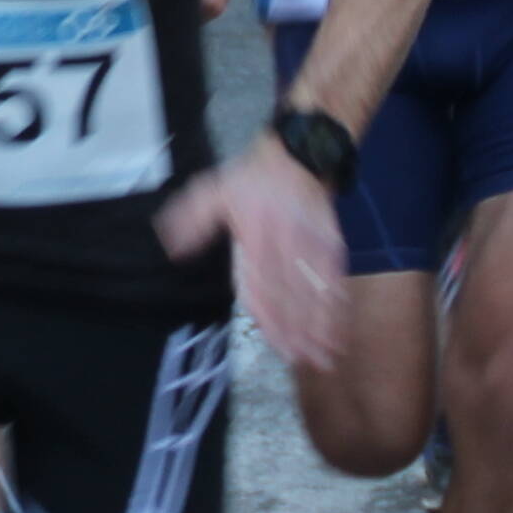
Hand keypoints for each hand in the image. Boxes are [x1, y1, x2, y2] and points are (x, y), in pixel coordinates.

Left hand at [158, 132, 348, 369]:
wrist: (298, 154)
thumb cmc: (249, 180)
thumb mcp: (212, 190)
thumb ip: (191, 219)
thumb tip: (172, 247)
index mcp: (255, 232)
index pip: (260, 279)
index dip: (268, 312)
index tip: (273, 339)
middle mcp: (286, 240)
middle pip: (290, 292)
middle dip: (296, 329)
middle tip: (298, 359)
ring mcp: (313, 243)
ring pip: (316, 290)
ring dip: (320, 326)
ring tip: (322, 356)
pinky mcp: (333, 243)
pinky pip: (335, 278)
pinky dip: (338, 307)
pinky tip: (339, 331)